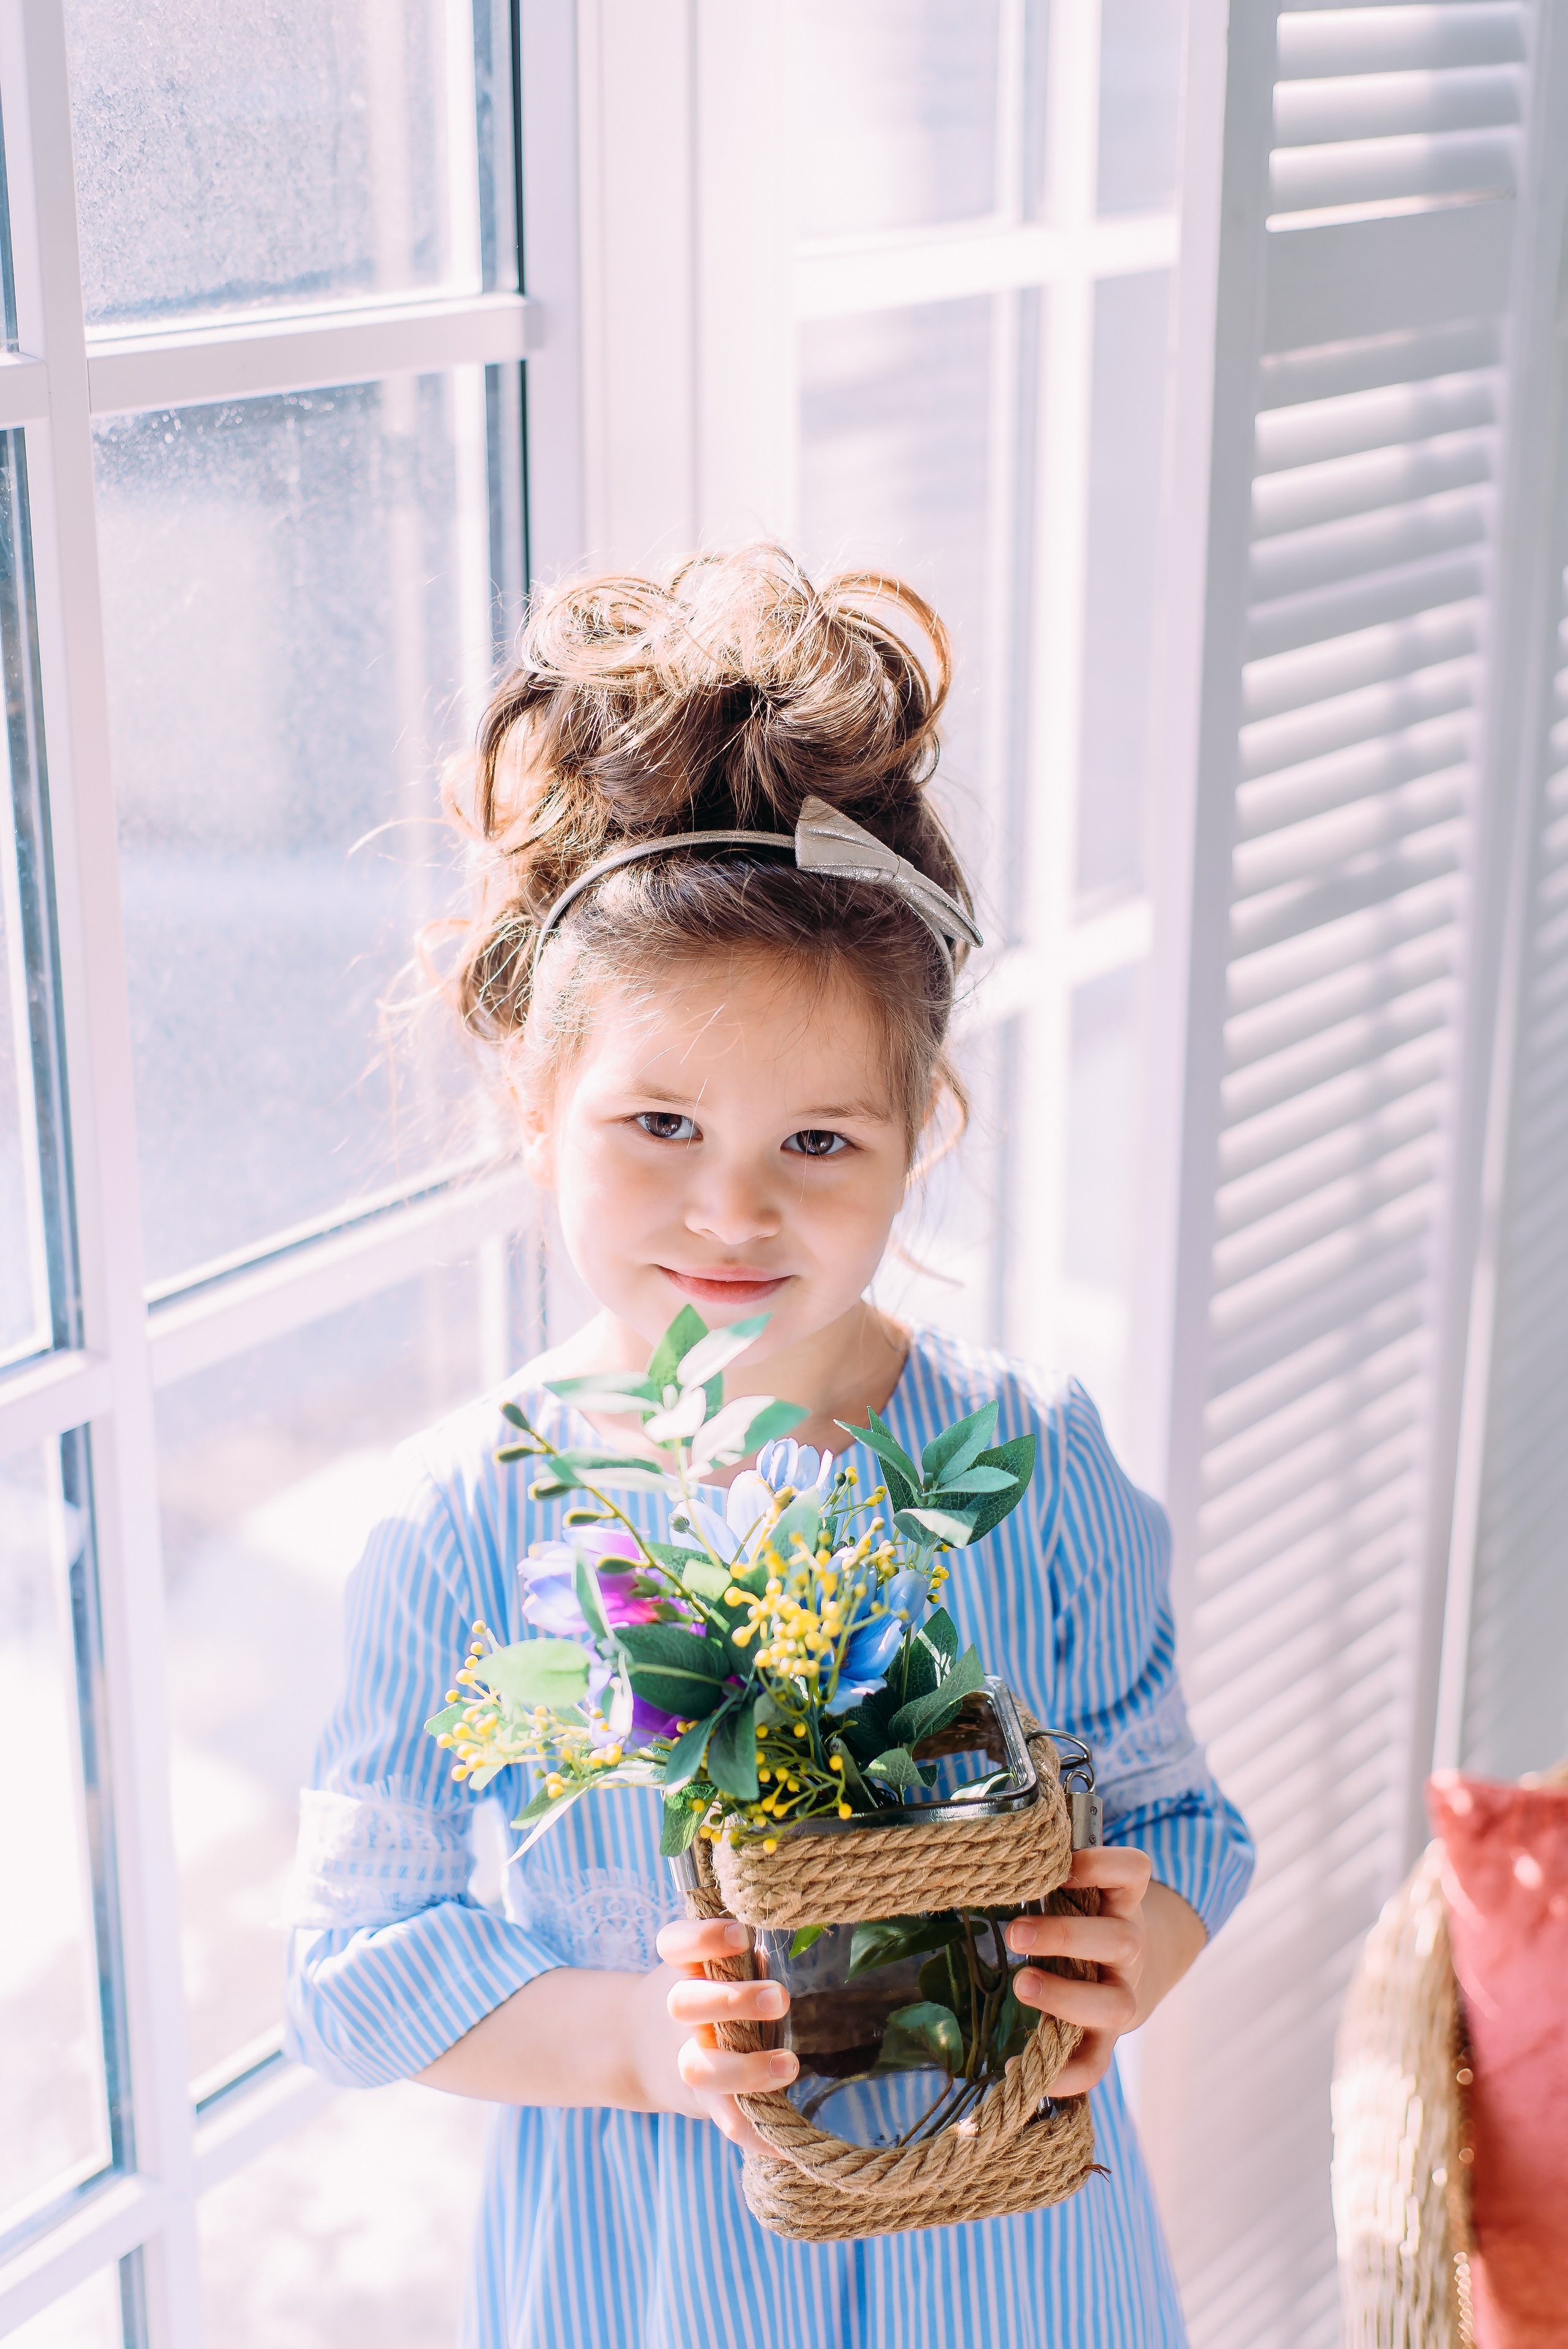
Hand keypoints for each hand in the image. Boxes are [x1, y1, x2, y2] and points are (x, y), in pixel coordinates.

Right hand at [637, 1918, 798, 2154]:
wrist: (641, 2049)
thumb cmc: (698, 1994)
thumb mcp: (706, 1968)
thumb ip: (737, 1962)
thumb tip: (769, 1955)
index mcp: (679, 1968)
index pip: (677, 1943)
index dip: (704, 1937)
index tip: (739, 1934)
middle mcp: (677, 2011)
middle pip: (687, 2003)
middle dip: (733, 2001)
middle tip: (779, 1998)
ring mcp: (686, 2058)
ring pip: (702, 2069)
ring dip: (747, 2070)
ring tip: (790, 2064)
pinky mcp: (702, 2101)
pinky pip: (726, 2122)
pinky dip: (756, 2135)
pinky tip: (788, 2145)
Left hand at [1006, 1845, 1171, 2095]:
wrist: (1131, 1971)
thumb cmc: (1085, 1914)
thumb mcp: (1078, 1884)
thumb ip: (1045, 1862)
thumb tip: (984, 1831)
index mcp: (1123, 1901)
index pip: (1134, 1871)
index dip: (1103, 1864)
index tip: (1060, 1866)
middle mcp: (1129, 1947)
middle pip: (1121, 1939)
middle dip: (1066, 1935)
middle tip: (1014, 1933)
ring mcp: (1122, 1995)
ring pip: (1116, 2004)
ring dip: (1066, 1997)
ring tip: (1021, 1985)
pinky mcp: (1105, 2040)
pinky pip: (1096, 2065)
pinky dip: (1064, 2074)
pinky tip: (1020, 2067)